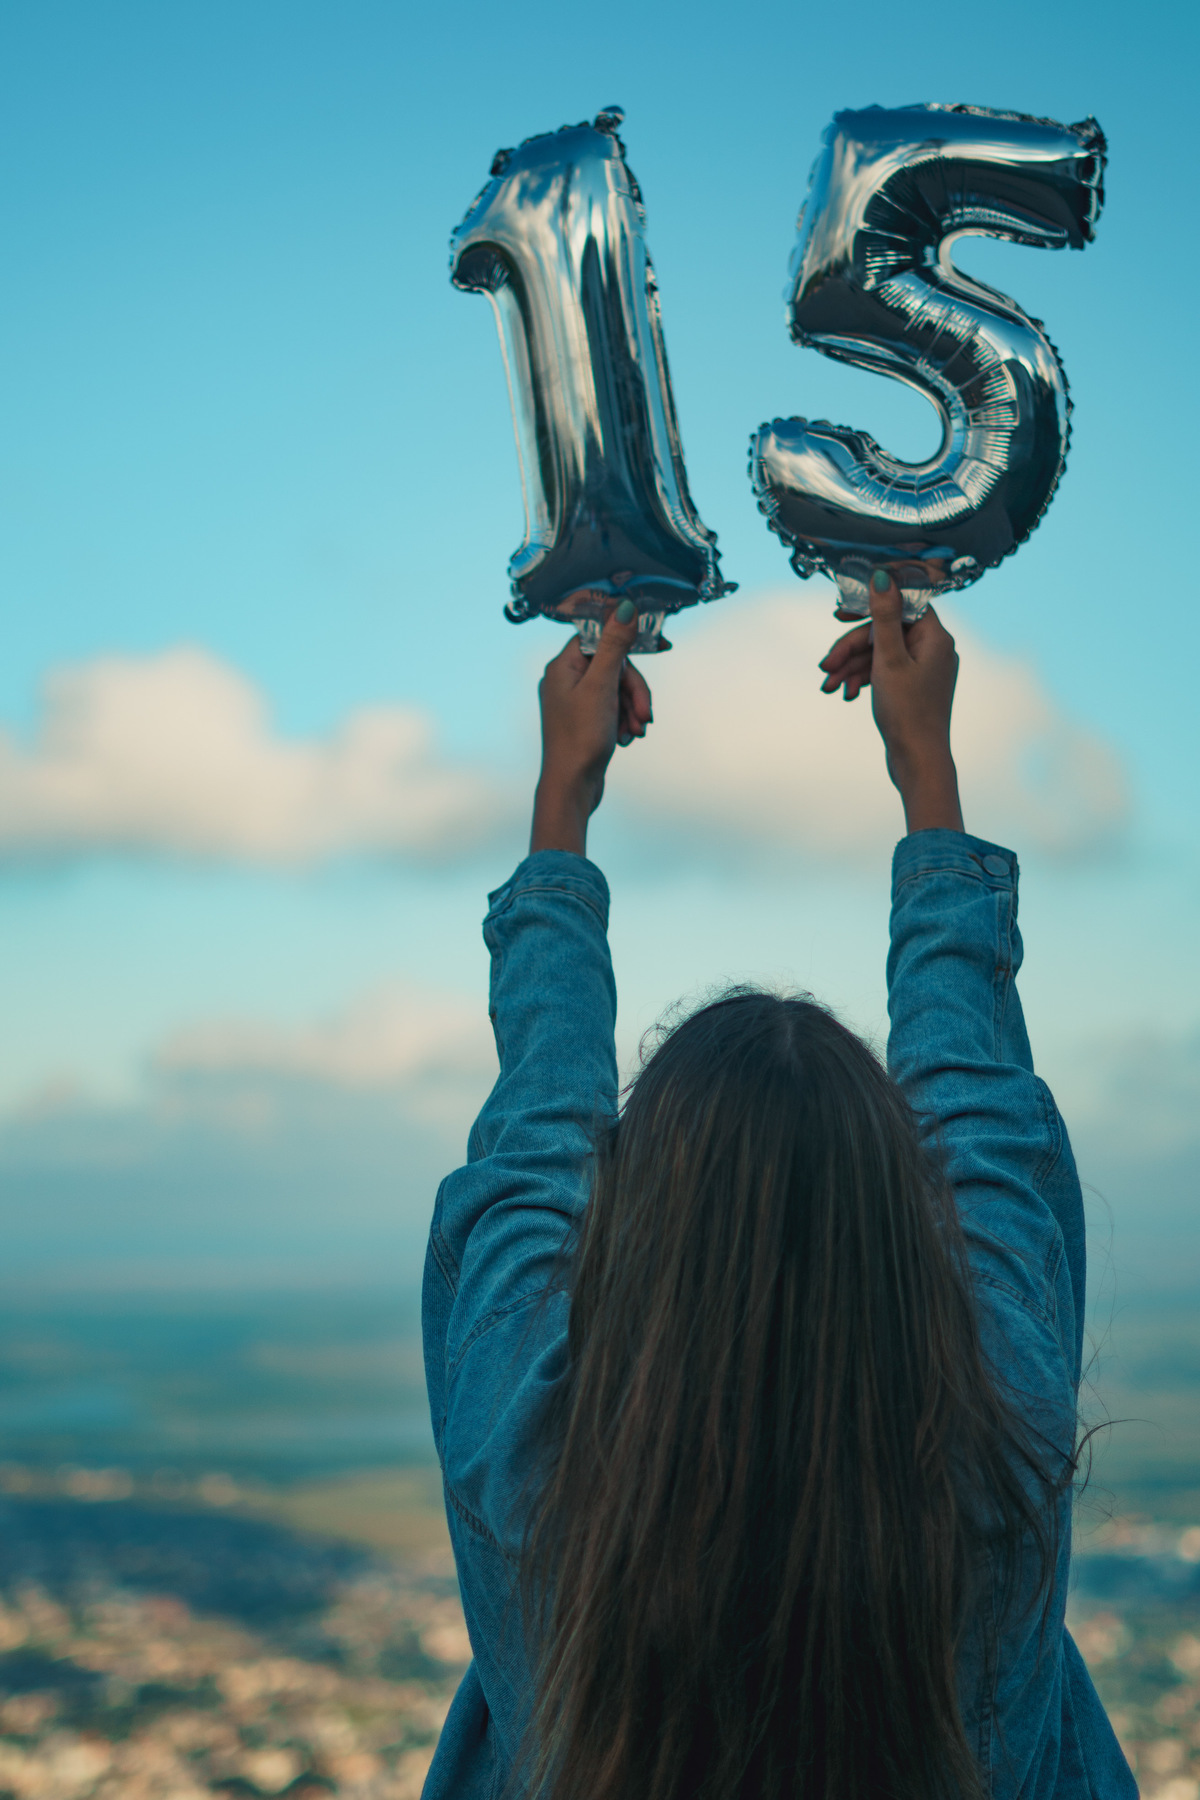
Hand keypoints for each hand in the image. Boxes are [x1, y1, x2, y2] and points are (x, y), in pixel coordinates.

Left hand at [531, 600, 652, 856]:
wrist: (572, 787)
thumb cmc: (580, 738)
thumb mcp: (602, 688)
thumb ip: (615, 646)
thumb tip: (625, 606)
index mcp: (562, 667)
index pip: (600, 638)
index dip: (627, 648)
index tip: (656, 649)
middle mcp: (564, 681)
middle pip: (613, 666)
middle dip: (634, 690)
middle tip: (644, 715)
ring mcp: (574, 702)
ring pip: (617, 689)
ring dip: (632, 709)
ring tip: (636, 732)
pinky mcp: (585, 721)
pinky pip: (613, 709)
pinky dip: (625, 721)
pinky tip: (628, 739)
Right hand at [818, 570, 963, 835]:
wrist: (919, 762)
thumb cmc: (908, 713)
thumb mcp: (889, 660)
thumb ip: (884, 617)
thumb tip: (882, 576)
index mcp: (935, 638)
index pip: (900, 606)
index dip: (868, 606)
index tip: (838, 614)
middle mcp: (934, 650)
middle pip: (885, 633)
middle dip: (851, 649)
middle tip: (825, 665)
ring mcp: (924, 670)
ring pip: (881, 655)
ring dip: (852, 667)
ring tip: (829, 686)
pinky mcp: (914, 688)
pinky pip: (885, 673)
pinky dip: (864, 679)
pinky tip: (846, 694)